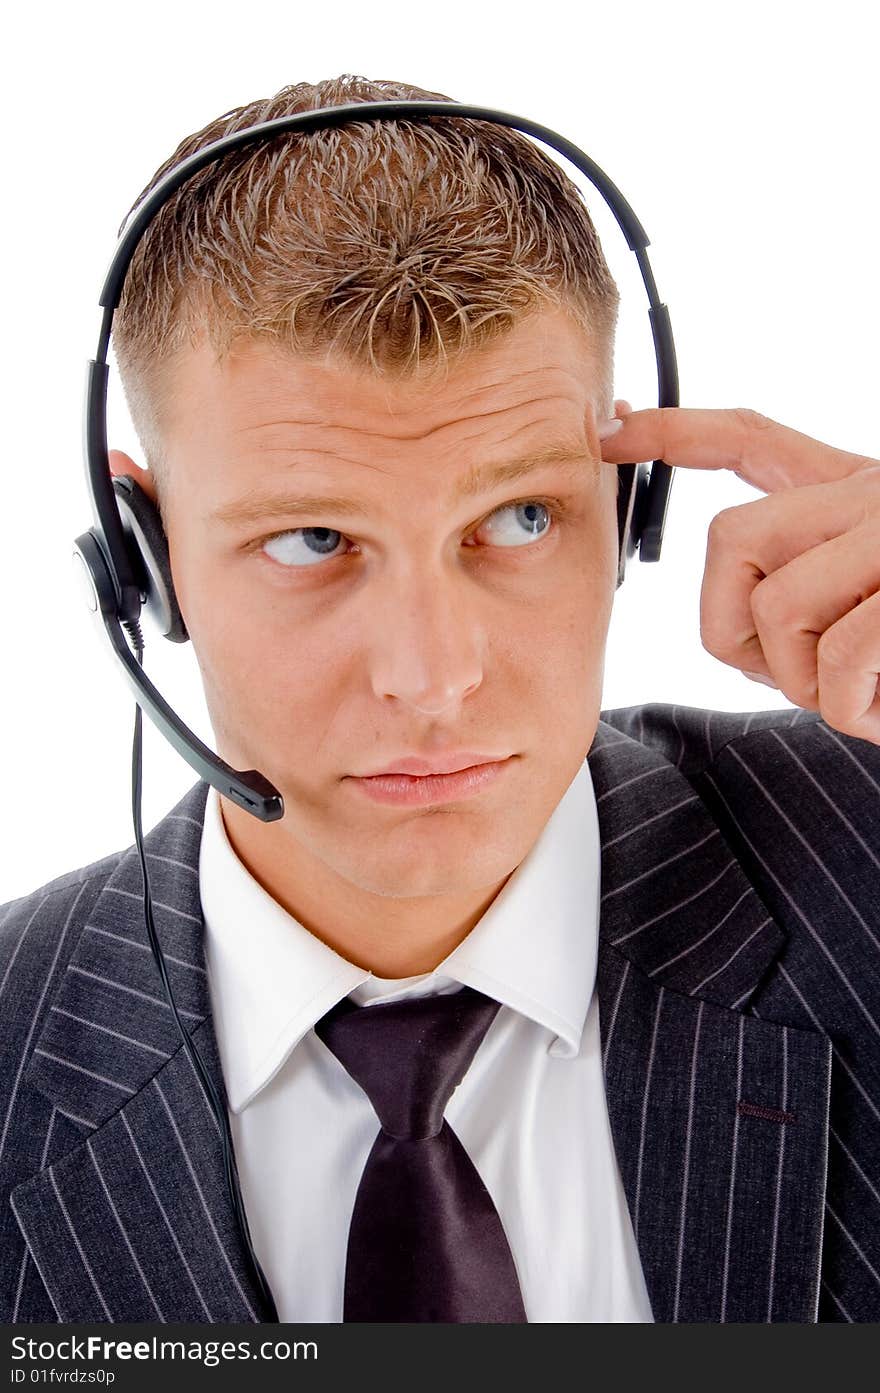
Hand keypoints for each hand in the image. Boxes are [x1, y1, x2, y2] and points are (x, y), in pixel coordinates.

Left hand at [598, 404, 879, 745]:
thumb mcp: (876, 601)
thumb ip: (815, 588)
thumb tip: (740, 629)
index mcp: (861, 492)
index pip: (752, 439)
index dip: (676, 433)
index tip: (614, 427)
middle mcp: (878, 493)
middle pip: (731, 540)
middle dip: (738, 632)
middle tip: (801, 677)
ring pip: (780, 607)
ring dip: (808, 685)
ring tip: (868, 698)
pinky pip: (845, 655)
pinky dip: (857, 712)